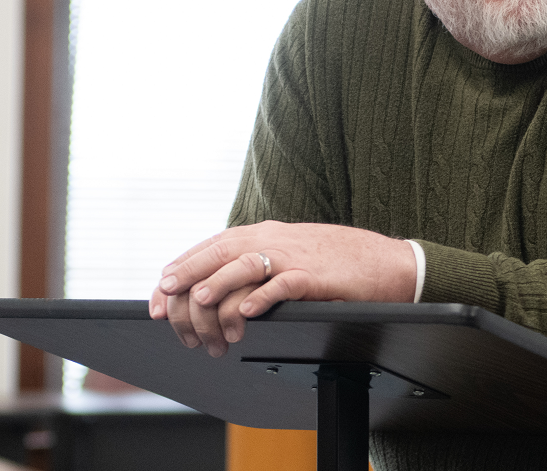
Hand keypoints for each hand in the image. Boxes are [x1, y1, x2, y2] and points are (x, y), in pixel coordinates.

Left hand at [149, 221, 415, 356]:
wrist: (386, 263)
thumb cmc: (335, 264)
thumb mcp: (288, 255)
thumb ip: (255, 264)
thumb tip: (216, 289)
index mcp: (263, 235)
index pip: (212, 246)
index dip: (182, 268)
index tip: (160, 292)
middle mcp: (274, 240)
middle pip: (221, 252)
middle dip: (188, 273)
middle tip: (166, 295)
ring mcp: (294, 257)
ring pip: (246, 264)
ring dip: (217, 283)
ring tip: (197, 300)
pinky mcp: (316, 277)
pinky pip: (284, 284)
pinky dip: (262, 297)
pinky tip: (246, 311)